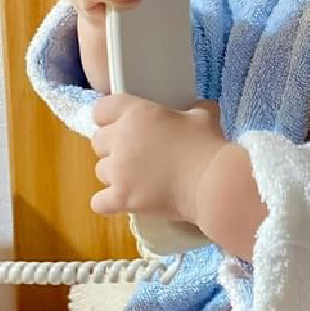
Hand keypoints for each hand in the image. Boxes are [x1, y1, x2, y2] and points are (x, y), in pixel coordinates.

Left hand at [90, 94, 229, 224]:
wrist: (212, 183)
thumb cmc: (207, 147)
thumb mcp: (203, 118)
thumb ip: (195, 110)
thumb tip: (203, 107)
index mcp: (137, 113)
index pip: (102, 110)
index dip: (109, 118)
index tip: (119, 125)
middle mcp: (121, 138)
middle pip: (97, 142)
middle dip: (112, 148)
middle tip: (133, 154)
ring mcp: (118, 170)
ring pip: (100, 171)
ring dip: (114, 175)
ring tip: (136, 180)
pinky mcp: (121, 197)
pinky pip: (99, 202)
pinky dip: (109, 203)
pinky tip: (123, 201)